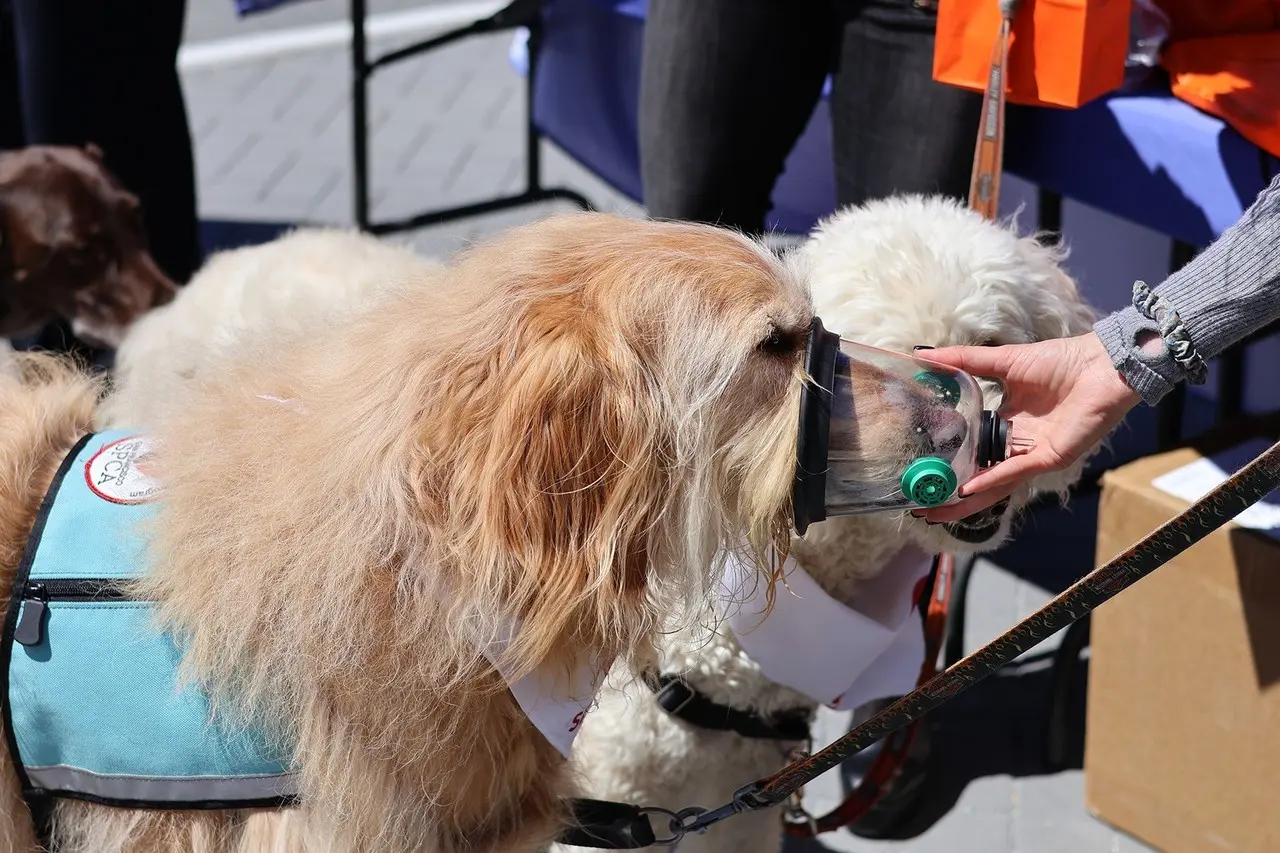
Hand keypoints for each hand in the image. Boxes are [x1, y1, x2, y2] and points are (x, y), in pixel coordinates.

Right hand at [913, 332, 1141, 521]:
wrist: (1101, 363)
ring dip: (967, 500)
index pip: (973, 451)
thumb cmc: (1060, 361)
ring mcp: (1033, 453)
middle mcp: (1017, 444)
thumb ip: (964, 361)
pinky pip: (1016, 471)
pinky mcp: (1050, 456)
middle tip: (920, 507)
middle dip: (952, 496)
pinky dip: (993, 479)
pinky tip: (969, 488)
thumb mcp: (1003, 361)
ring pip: (996, 485)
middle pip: (980, 478)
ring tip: (938, 510)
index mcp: (1007, 424)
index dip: (948, 463)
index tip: (920, 471)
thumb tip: (923, 354)